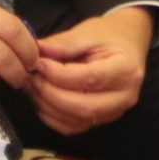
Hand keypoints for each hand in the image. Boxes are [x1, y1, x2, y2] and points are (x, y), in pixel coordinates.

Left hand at [30, 8, 152, 134]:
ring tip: (32, 85)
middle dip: (50, 93)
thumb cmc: (108, 35)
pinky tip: (40, 98)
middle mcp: (124, 97)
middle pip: (83, 106)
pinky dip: (51, 116)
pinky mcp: (100, 120)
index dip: (59, 74)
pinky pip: (72, 127)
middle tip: (31, 76)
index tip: (38, 63)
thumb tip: (36, 49)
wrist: (126, 44)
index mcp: (126, 71)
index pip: (89, 79)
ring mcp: (114, 113)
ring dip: (47, 106)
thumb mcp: (88, 32)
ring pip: (75, 121)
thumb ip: (63, 44)